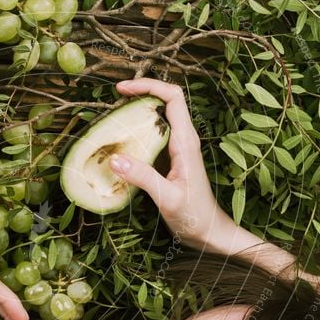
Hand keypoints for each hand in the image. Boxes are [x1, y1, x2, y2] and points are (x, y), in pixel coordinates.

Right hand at [111, 78, 237, 251]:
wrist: (210, 233)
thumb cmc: (195, 217)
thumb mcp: (167, 198)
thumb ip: (142, 177)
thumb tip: (114, 159)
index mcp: (186, 142)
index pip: (172, 98)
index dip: (148, 85)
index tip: (122, 90)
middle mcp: (183, 140)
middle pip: (162, 103)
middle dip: (137, 96)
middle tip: (110, 105)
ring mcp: (176, 150)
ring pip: (156, 120)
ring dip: (134, 115)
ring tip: (110, 122)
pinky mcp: (169, 161)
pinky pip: (151, 138)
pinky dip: (134, 135)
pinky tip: (118, 146)